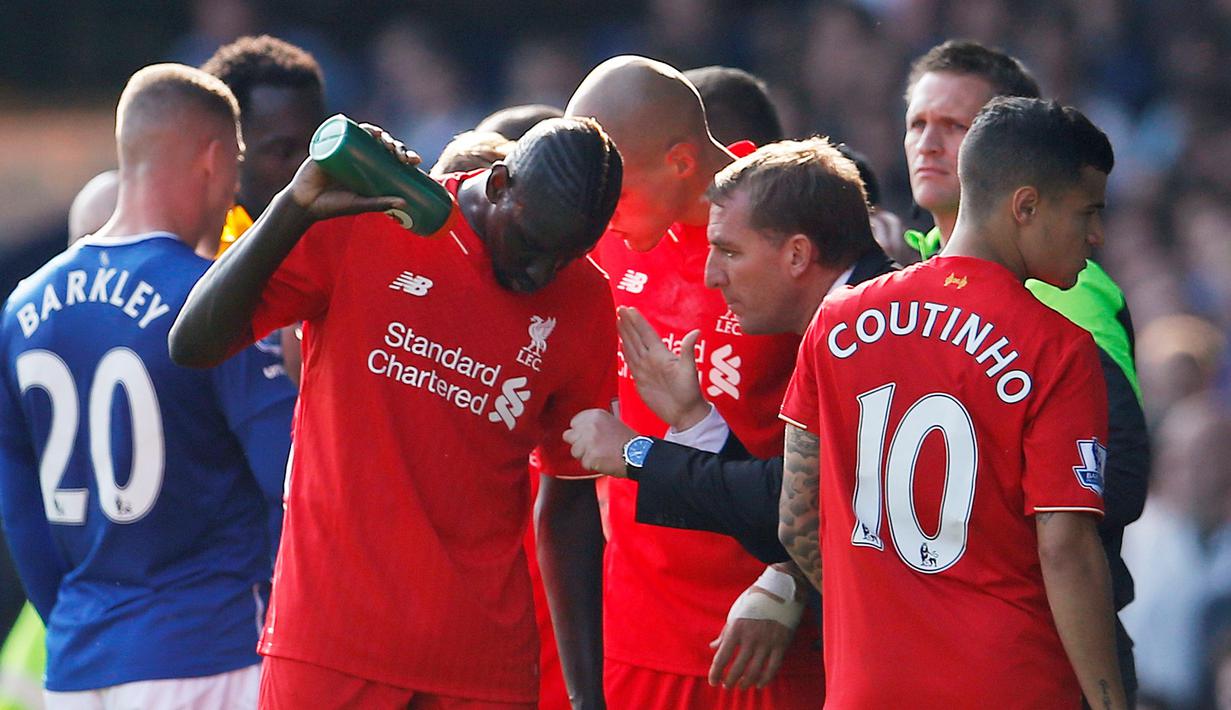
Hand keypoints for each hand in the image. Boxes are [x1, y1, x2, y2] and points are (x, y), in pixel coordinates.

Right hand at [288, 123, 421, 220]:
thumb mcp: (360, 204)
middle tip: (401, 156)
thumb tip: (405, 203)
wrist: (305, 204)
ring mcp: (344, 148)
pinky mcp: (328, 145)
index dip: (405, 155)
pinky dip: (352, 125)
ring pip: (365, 135)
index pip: (392, 157)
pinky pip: (340, 130)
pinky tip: (364, 127)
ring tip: (384, 141)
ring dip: (378, 133)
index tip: (416, 160)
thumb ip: (379, 204)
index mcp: (371, 168)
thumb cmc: (333, 205)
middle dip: (395, 145)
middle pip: (382, 144)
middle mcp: (359, 155)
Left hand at [563, 410, 635, 476]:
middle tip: (592, 447)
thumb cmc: (627, 440)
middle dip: (579, 443)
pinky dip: (592, 465)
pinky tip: (603, 461)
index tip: (587, 437)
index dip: (580, 432)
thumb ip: (593, 424)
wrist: (638, 454)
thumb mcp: (611, 422)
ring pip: (574, 451)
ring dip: (584, 455)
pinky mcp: (591, 456)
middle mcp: (590, 426)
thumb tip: (578, 431)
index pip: (574, 422)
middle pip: (570, 436)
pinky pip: (584, 463)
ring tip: (600, 455)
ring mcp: (589, 441)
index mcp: (595, 415)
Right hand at [617, 306, 707, 429]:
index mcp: (661, 354)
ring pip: (631, 347)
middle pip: (636, 337)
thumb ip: (688, 351)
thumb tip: (696, 332)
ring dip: (624, 334)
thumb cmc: (689, 392)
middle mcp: (651, 358)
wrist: (684, 412)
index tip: (629, 309)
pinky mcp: (640, 379)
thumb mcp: (689, 370)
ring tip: (618, 320)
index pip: (646, 333)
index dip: (638, 322)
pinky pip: (629, 361)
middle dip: (628, 323)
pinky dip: (624, 351)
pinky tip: (621, 343)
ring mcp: (645, 368)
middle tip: (620, 308)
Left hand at [708, 566, 803, 688]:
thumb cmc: (753, 602)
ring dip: (746, 682)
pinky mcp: (781, 644)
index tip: (713, 681)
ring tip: (741, 686)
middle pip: (737, 668)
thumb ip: (725, 633)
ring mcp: (767, 641)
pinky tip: (759, 684)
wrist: (779, 590)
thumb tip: (713, 646)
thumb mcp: (735, 614)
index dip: (716, 673)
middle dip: (730, 681)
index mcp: (736, 628)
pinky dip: (765, 679)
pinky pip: (773, 667)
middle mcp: (751, 637)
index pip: (722, 657)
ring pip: (755, 671)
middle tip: (727, 685)